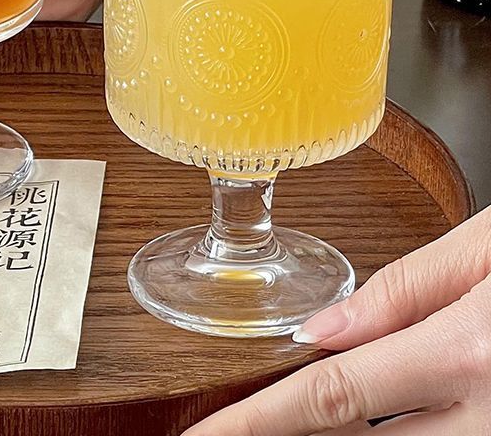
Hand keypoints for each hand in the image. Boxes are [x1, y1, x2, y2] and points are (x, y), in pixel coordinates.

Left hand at [184, 206, 490, 435]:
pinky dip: (390, 434)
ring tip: (282, 415)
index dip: (258, 421)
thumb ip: (402, 292)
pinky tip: (363, 420)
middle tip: (232, 428)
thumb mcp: (483, 251)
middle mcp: (489, 413)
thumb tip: (322, 329)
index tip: (206, 435)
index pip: (332, 395)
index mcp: (467, 350)